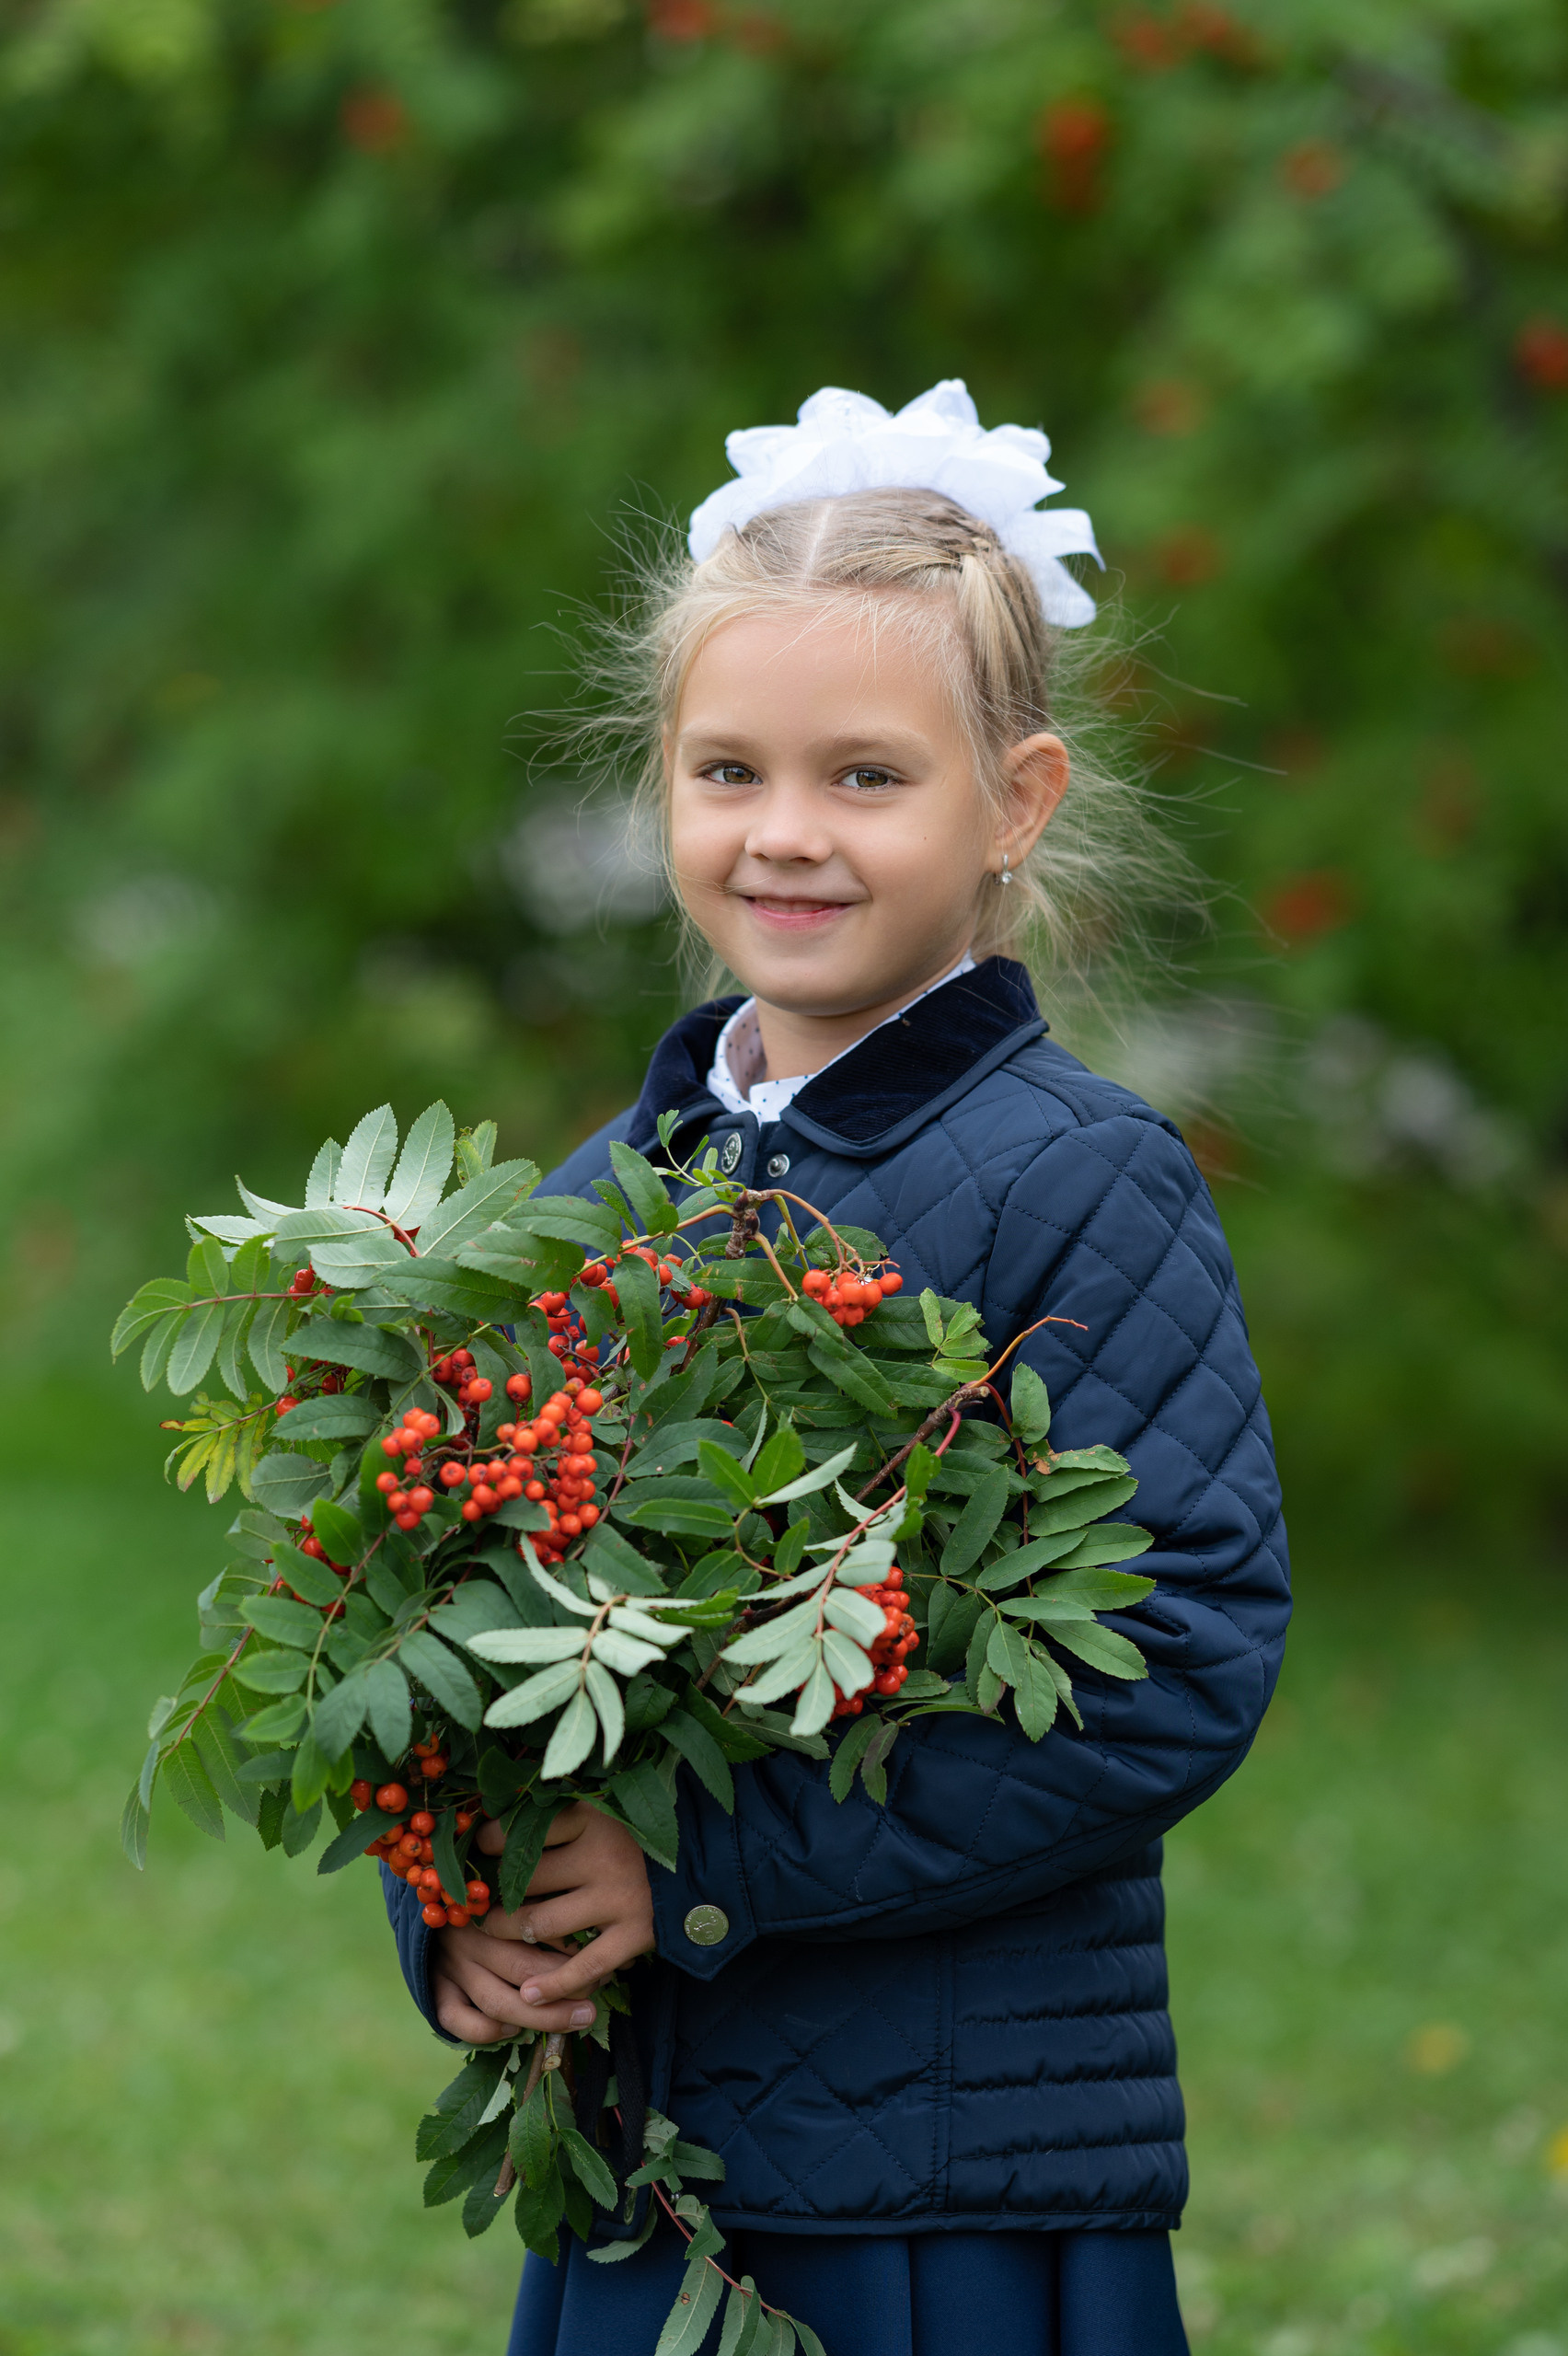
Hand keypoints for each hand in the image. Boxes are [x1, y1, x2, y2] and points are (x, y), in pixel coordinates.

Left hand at [430, 1803, 654, 2042]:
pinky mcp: (635, 1932)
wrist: (698, 1862)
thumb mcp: (598, 1811)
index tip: (477, 1851)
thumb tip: (487, 1830)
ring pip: (540, 1923)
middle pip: (525, 1880)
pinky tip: (528, 1994)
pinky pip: (583, 1966)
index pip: (520, 1832)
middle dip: (494, 1894)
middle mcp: (603, 1854)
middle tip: (478, 1901)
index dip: (489, 1844)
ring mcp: (619, 1896)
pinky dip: (553, 1984)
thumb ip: (553, 1818)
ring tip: (494, 1931)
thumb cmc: (633, 1835)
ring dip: (509, 1932)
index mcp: (591, 1817)